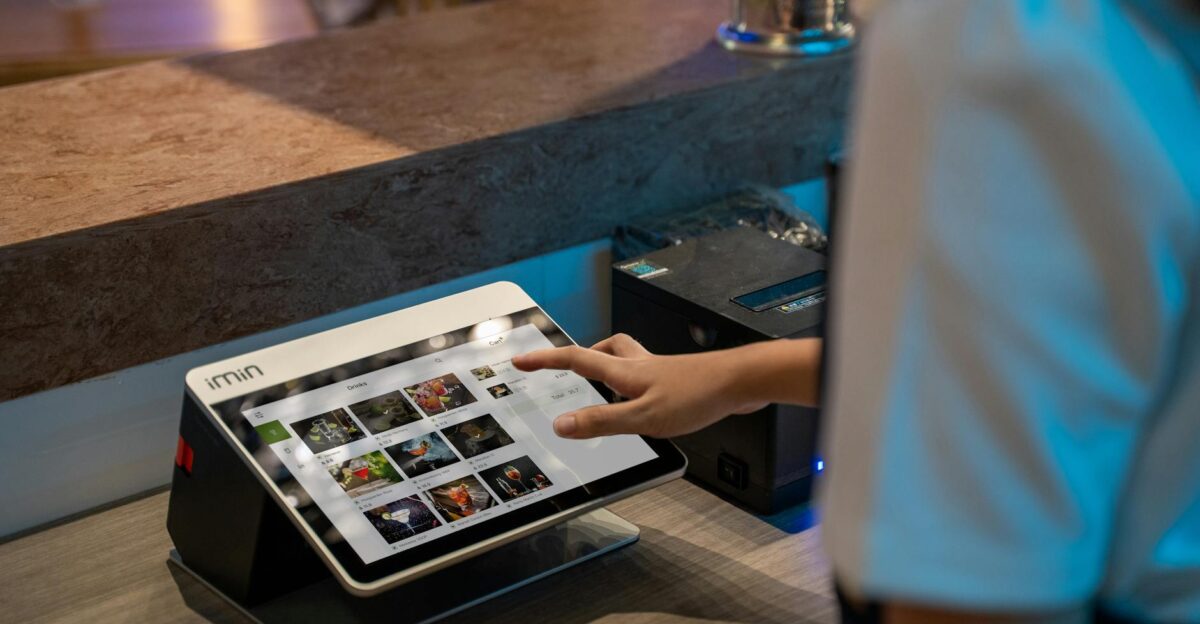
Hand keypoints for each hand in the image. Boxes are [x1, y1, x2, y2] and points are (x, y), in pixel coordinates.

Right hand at [511, 334, 821, 439]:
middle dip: (583, 356)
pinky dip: (639, 387)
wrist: (742, 381)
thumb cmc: (697, 395)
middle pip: (604, 349)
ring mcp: (662, 372)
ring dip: (612, 369)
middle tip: (569, 368)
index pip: (575, 359)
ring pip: (628, 361)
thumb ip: (601, 422)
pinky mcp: (681, 381)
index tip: (521, 359)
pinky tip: (650, 405)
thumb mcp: (642, 417)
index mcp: (625, 371)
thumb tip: (561, 425)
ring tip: (606, 392)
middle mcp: (641, 365)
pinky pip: (651, 378)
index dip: (545, 360)